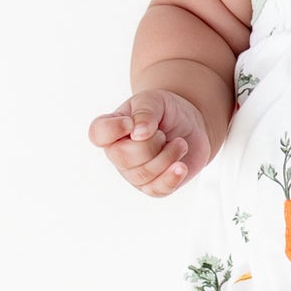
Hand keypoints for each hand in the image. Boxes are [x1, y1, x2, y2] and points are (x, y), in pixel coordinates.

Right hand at [88, 89, 213, 196]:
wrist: (192, 126)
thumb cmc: (166, 111)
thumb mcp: (155, 100)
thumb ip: (144, 112)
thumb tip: (137, 134)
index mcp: (112, 128)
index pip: (98, 133)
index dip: (113, 130)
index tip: (131, 122)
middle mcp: (118, 153)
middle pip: (124, 156)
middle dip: (151, 143)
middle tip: (164, 133)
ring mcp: (134, 172)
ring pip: (143, 174)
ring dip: (168, 155)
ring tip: (180, 143)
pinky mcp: (153, 186)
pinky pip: (157, 190)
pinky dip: (171, 178)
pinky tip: (181, 166)